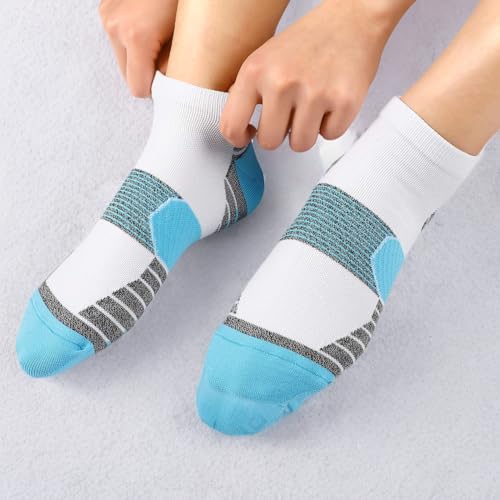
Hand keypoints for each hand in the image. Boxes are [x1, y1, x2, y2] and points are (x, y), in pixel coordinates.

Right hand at [99, 0, 177, 96]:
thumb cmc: (186, 0)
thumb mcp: (187, 36)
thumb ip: (175, 68)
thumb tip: (171, 88)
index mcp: (135, 37)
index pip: (138, 88)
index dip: (155, 88)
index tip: (169, 82)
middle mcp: (115, 26)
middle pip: (128, 76)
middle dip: (146, 72)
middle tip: (167, 56)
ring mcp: (107, 15)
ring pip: (122, 59)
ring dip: (139, 57)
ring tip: (159, 38)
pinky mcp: (105, 8)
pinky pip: (118, 40)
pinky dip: (132, 42)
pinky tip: (149, 28)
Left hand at [220, 0, 408, 151]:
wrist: (351, 20)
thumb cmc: (308, 42)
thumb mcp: (265, 58)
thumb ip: (248, 92)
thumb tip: (237, 126)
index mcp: (255, 71)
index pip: (231, 126)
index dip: (239, 138)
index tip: (248, 136)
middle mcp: (282, 82)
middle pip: (269, 142)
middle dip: (279, 134)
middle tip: (288, 117)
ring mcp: (314, 93)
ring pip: (300, 144)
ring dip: (305, 132)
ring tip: (311, 108)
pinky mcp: (344, 102)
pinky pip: (330, 135)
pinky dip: (331, 124)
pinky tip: (331, 102)